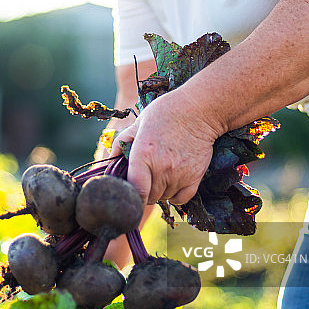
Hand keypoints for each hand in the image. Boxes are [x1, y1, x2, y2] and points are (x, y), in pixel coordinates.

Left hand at [111, 85, 218, 205]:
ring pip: (164, 197)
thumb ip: (122, 142)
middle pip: (148, 197)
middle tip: (145, 178)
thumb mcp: (139, 123)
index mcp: (143, 153)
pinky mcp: (195, 177)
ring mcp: (180, 174)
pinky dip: (175, 195)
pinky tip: (173, 182)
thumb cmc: (166, 112)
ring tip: (160, 173)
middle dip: (144, 191)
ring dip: (159, 191)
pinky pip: (180, 199)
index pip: (135, 190)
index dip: (130, 194)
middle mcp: (161, 167)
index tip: (129, 191)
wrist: (199, 110)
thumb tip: (109, 160)